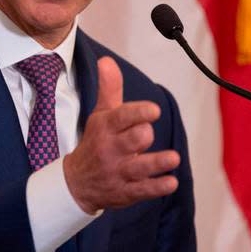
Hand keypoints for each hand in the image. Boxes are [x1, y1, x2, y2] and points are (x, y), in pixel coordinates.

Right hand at [62, 57, 180, 213]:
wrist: (77, 182)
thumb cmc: (96, 141)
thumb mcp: (101, 115)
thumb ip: (109, 88)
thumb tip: (107, 60)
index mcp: (106, 127)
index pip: (121, 117)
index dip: (139, 113)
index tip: (154, 110)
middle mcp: (111, 150)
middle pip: (133, 140)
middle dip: (144, 136)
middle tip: (147, 135)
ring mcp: (119, 172)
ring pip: (139, 167)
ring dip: (157, 163)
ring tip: (173, 158)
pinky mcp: (126, 191)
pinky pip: (143, 190)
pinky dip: (157, 187)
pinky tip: (171, 182)